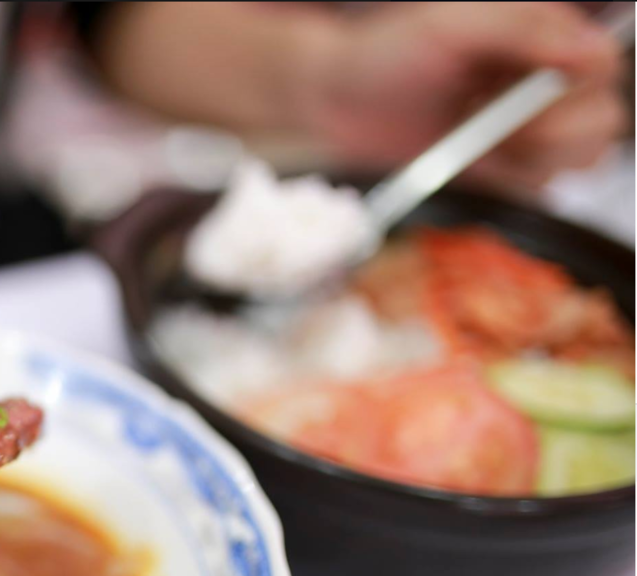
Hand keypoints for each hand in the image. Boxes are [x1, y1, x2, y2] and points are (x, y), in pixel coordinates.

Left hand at [306, 2, 623, 187]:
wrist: (337, 100)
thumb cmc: (386, 53)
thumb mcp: (448, 24)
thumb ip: (521, 27)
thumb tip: (587, 47)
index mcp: (546, 35)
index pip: (602, 64)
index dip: (570, 89)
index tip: (513, 95)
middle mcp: (549, 80)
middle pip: (600, 118)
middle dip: (544, 129)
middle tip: (479, 116)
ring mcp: (533, 126)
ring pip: (581, 156)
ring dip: (528, 155)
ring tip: (471, 131)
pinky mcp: (509, 167)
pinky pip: (541, 185)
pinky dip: (510, 179)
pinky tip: (469, 157)